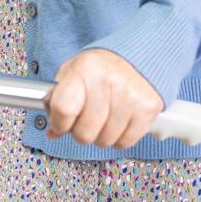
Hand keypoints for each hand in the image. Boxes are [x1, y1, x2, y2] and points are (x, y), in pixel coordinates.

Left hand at [42, 49, 163, 149]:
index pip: (64, 109)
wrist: (136, 59)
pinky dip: (119, 139)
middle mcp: (107, 81)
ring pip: (106, 140)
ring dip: (101, 136)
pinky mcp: (147, 109)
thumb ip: (58, 101)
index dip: (59, 123)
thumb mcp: (73, 73)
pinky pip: (126, 142)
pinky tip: (118, 123)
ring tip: (103, 120)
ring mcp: (130, 96)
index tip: (61, 124)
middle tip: (85, 123)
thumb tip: (53, 133)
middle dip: (81, 133)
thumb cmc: (98, 69)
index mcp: (84, 69)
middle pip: (85, 131)